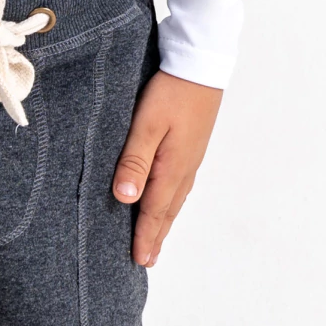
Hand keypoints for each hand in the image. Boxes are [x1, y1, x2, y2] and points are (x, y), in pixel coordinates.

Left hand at [111, 68, 222, 266]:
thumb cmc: (172, 91)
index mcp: (172, 167)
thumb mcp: (147, 123)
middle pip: (168, 210)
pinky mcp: (192, 144)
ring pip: (176, 198)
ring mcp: (191, 156)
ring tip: (157, 237)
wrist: (200, 65)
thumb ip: (135, 160)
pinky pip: (181, 183)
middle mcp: (184, 167)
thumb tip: (124, 198)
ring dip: (165, 220)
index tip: (138, 260)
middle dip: (156, 235)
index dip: (145, 236)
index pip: (154, 211)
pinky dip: (172, 200)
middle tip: (147, 260)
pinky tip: (169, 197)